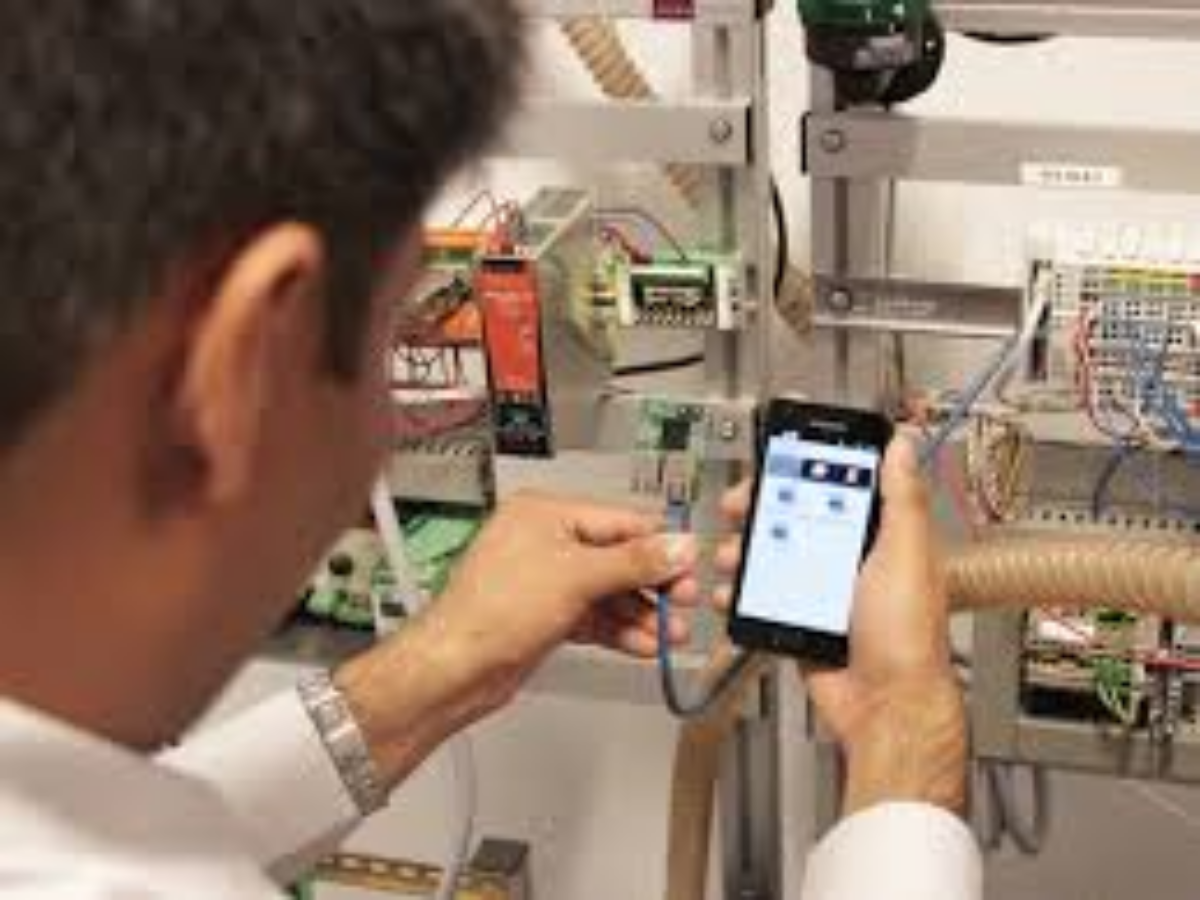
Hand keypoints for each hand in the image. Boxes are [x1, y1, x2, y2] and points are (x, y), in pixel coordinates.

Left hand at [336, 491, 697, 789]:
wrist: (454, 668)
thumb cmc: (489, 612)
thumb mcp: (576, 577)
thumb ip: (634, 561)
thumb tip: (676, 546)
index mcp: (545, 514)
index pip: (620, 521)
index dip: (658, 546)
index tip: (687, 568)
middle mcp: (544, 542)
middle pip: (618, 558)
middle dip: (653, 585)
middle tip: (682, 605)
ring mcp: (544, 581)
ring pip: (608, 592)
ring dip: (642, 613)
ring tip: (669, 633)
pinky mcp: (545, 616)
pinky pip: (594, 617)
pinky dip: (620, 630)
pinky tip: (642, 644)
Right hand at [715, 437, 967, 817]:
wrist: (885, 709)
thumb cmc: (908, 639)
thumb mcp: (906, 555)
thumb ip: (902, 498)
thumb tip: (903, 445)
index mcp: (880, 539)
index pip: (839, 488)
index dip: (805, 470)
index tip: (776, 459)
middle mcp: (850, 562)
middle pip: (795, 520)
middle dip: (760, 511)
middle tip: (738, 507)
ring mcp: (822, 593)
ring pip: (773, 558)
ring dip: (743, 552)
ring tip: (729, 554)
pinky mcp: (799, 623)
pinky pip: (762, 600)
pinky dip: (739, 594)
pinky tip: (728, 591)